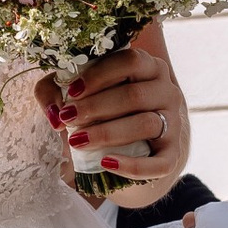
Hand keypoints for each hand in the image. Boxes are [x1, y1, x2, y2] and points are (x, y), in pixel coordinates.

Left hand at [42, 38, 188, 186]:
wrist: (132, 143)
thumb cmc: (101, 109)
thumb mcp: (77, 93)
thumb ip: (55, 91)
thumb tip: (53, 113)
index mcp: (148, 68)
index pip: (130, 61)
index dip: (99, 75)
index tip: (72, 91)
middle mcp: (167, 91)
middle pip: (135, 95)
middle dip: (96, 107)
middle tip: (67, 118)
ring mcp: (173, 123)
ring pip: (146, 124)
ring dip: (108, 133)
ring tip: (77, 141)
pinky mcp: (173, 154)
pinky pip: (160, 163)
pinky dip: (133, 165)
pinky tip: (106, 163)